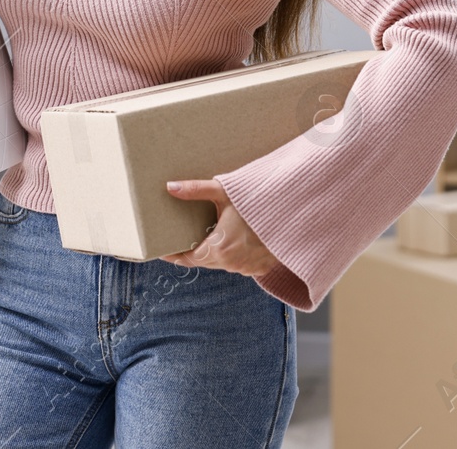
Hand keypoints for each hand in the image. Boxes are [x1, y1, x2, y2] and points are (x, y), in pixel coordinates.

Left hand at [162, 178, 281, 278]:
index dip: (174, 256)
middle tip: (184, 239)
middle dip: (194, 252)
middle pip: (204, 261)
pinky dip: (232, 255)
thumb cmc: (258, 201)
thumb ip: (195, 190)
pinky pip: (238, 265)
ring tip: (210, 237)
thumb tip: (170, 187)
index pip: (188, 259)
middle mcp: (231, 263)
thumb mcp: (224, 191)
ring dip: (214, 253)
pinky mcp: (259, 268)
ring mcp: (247, 268)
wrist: (293, 213)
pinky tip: (234, 240)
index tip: (163, 252)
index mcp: (219, 247)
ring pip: (221, 264)